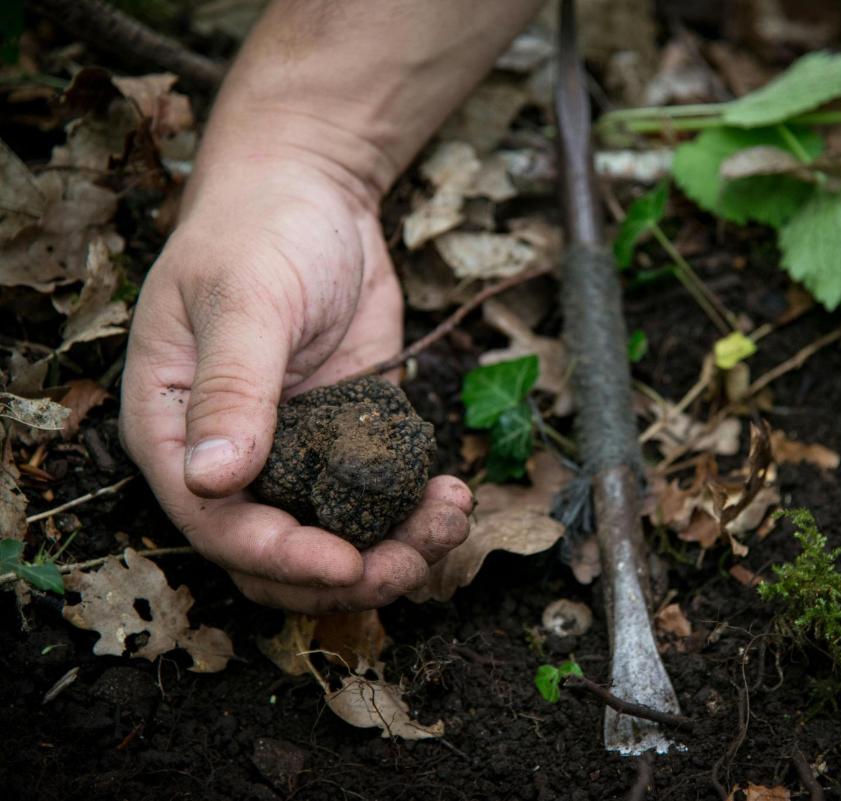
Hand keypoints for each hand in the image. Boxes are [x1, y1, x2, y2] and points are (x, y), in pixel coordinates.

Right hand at [120, 149, 470, 612]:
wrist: (313, 193)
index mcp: (176, 432)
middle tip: (414, 562)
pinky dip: (416, 512)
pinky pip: (379, 500)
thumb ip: (232, 389)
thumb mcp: (243, 300)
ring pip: (335, 538)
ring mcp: (295, 453)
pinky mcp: (349, 440)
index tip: (347, 564)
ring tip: (449, 521)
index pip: (217, 527)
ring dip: (394, 549)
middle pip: (278, 556)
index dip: (281, 559)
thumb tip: (213, 483)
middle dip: (346, 574)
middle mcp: (232, 458)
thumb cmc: (257, 231)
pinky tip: (451, 493)